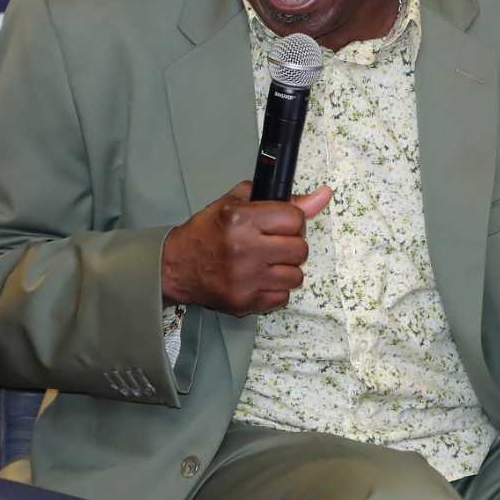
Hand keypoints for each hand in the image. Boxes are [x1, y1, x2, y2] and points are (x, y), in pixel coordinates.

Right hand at [160, 181, 332, 316]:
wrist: (176, 266)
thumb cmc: (208, 231)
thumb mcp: (238, 203)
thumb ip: (282, 199)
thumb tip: (324, 196)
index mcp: (241, 219)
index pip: (295, 218)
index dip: (290, 220)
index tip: (278, 224)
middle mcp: (245, 249)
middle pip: (300, 248)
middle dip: (290, 245)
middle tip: (272, 244)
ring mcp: (246, 279)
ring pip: (296, 276)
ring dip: (285, 269)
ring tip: (266, 263)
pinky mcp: (246, 302)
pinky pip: (283, 297)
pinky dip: (275, 289)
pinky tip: (259, 280)